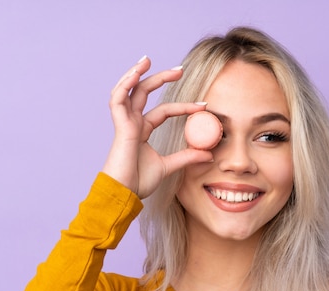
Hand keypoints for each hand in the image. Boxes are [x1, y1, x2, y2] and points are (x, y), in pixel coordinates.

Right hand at [102, 56, 212, 197]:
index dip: (184, 107)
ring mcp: (125, 124)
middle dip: (161, 78)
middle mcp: (133, 124)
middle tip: (180, 69)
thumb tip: (209, 155)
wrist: (124, 194)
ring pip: (128, 91)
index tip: (204, 106)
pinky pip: (118, 100)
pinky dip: (125, 85)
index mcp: (142, 131)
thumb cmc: (139, 183)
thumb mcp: (168, 167)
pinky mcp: (120, 127)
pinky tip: (136, 73)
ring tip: (148, 59)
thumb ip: (187, 158)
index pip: (164, 111)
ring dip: (137, 73)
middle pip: (144, 93)